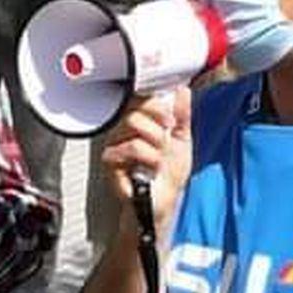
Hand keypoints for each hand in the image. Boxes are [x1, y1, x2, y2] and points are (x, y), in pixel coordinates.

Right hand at [99, 87, 191, 228]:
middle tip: (165, 142)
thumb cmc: (169, 173)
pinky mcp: (110, 159)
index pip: (140, 98)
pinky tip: (148, 168)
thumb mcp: (182, 140)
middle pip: (135, 109)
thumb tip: (182, 90)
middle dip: (157, 127)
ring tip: (158, 160)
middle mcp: (124, 129)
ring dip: (154, 145)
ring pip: (131, 124)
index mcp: (141, 121)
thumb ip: (182, 115)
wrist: (163, 201)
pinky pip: (127, 146)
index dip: (156, 105)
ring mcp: (115, 143)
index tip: (170, 119)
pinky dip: (145, 158)